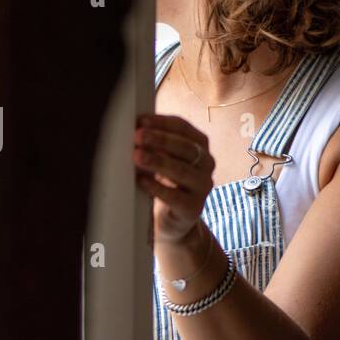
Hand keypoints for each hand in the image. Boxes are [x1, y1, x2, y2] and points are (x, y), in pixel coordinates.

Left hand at [133, 114, 215, 243]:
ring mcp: (203, 186)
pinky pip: (175, 197)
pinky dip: (157, 188)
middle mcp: (206, 163)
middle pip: (185, 148)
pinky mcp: (193, 208)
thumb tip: (133, 128)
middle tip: (138, 136)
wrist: (172, 219)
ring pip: (182, 171)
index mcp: (199, 145)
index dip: (162, 123)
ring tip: (138, 156)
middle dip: (160, 140)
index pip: (183, 128)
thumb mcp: (162, 158)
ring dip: (158, 162)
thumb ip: (153, 143)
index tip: (141, 121)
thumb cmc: (166, 181)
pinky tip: (141, 181)